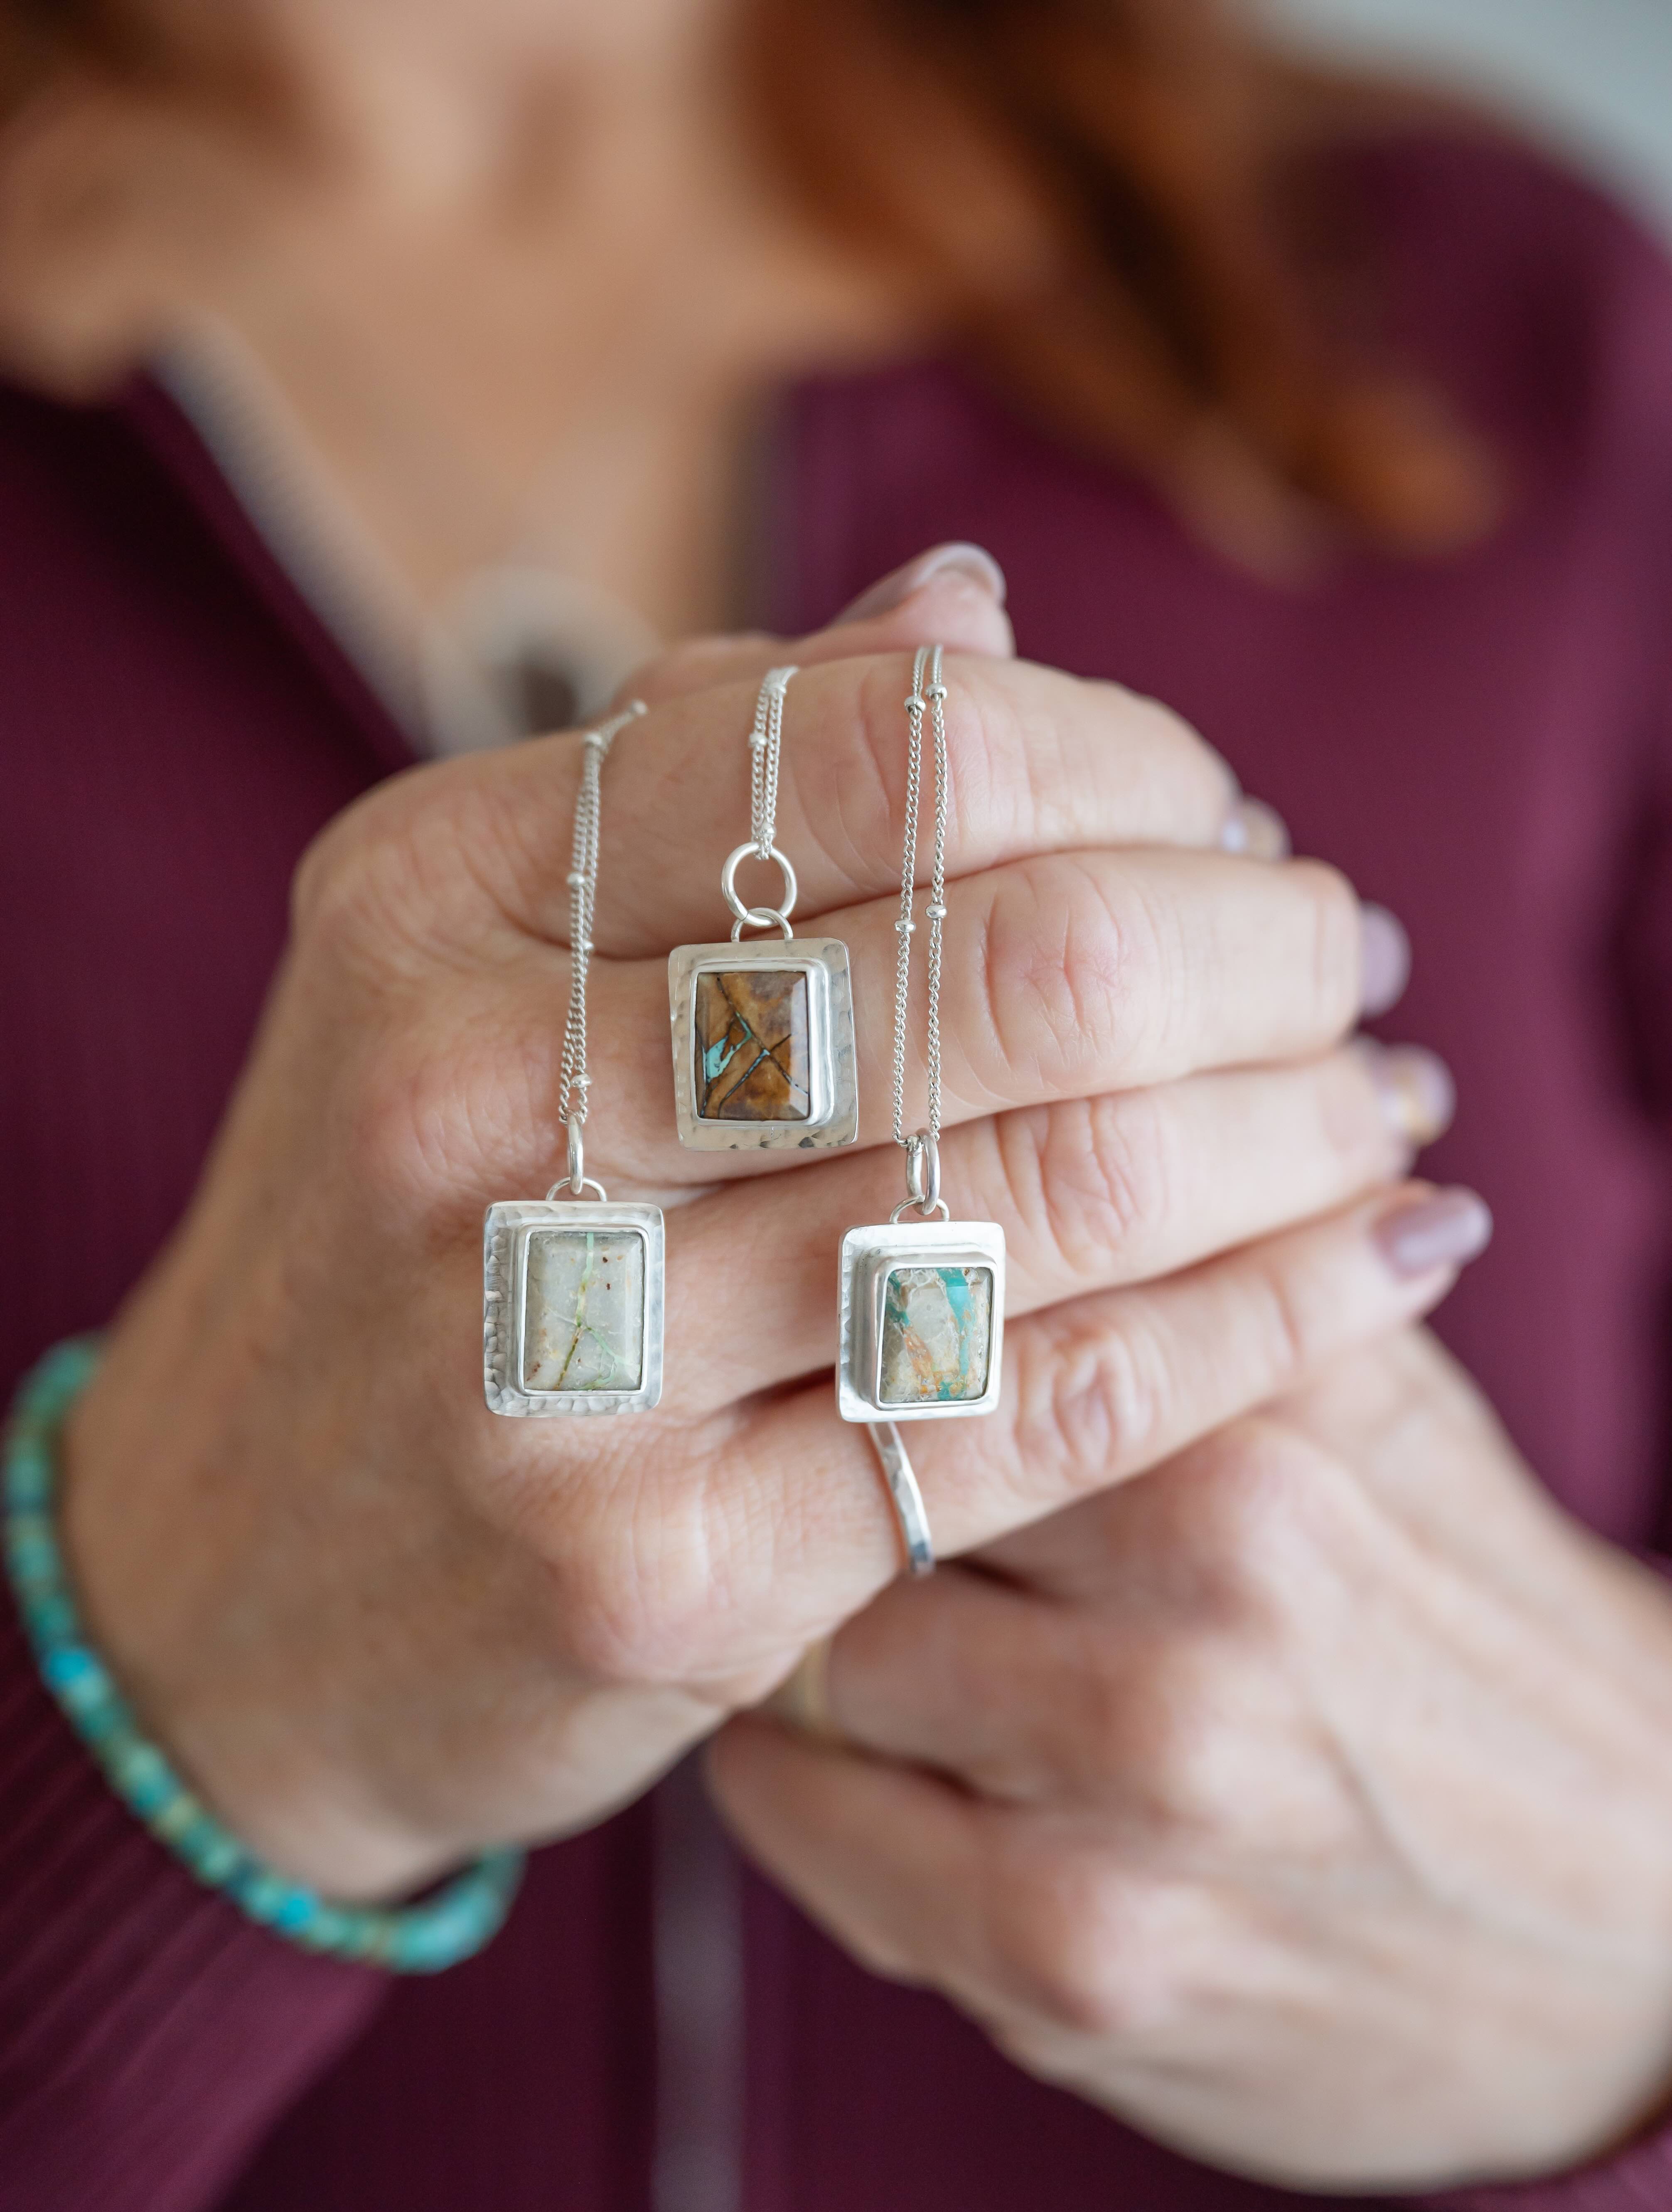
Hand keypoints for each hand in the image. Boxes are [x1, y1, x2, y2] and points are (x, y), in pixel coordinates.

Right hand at [62, 551, 1440, 1899]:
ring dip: (1292, 1131)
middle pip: (1015, 962)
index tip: (1226, 825)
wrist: (230, 1586)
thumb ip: (708, 778)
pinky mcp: (659, 1575)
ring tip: (1384, 1103)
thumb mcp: (472, 964)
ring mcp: (556, 1360)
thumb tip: (971, 604)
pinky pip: (1044, 1407)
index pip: (884, 744)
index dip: (1129, 761)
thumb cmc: (405, 1244)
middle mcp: (473, 1107)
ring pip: (1054, 1189)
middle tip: (1348, 965)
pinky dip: (1260, 1324)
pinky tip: (1380, 1264)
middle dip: (1258, 947)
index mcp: (433, 901)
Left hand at [711, 1324, 1671, 2191]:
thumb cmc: (1463, 1622)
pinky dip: (787, 1790)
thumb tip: (1008, 1112)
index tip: (807, 1334)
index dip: (841, 1323)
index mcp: (1259, 1421)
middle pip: (844, 1489)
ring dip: (781, 1645)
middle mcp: (1202, 1598)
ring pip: (801, 1667)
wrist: (1637, 1912)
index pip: (930, 1315)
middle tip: (797, 1487)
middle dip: (804, 1491)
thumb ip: (1211, 1256)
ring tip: (823, 1624)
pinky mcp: (1077, 1966)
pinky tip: (832, 1760)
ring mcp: (1139, 1798)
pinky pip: (810, 1838)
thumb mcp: (1379, 1402)